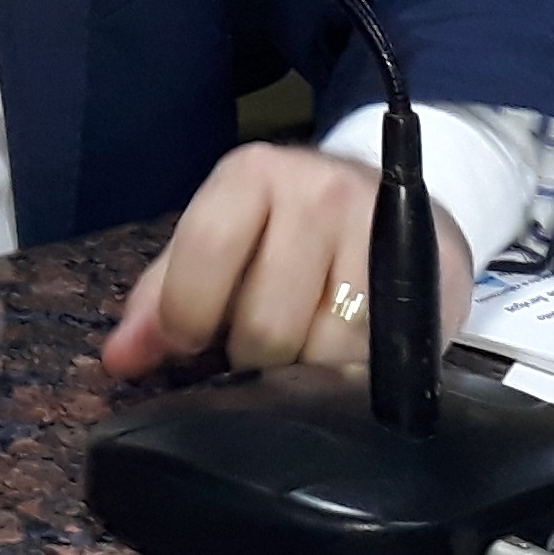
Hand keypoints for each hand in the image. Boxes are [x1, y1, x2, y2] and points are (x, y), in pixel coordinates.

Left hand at [101, 142, 474, 378]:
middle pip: (264, 322)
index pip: (207, 251)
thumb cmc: (286, 229)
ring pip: (322, 353)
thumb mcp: (220, 242)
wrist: (394, 203)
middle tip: (258, 348)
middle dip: (251, 358)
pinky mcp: (435, 271)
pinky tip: (346, 364)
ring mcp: (379, 230)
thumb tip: (118, 357)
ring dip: (304, 374)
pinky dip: (351, 380)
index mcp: (251, 174)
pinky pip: (376, 362)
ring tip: (304, 352)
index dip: (188, 317)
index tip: (190, 343)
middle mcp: (317, 192)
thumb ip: (162, 297)